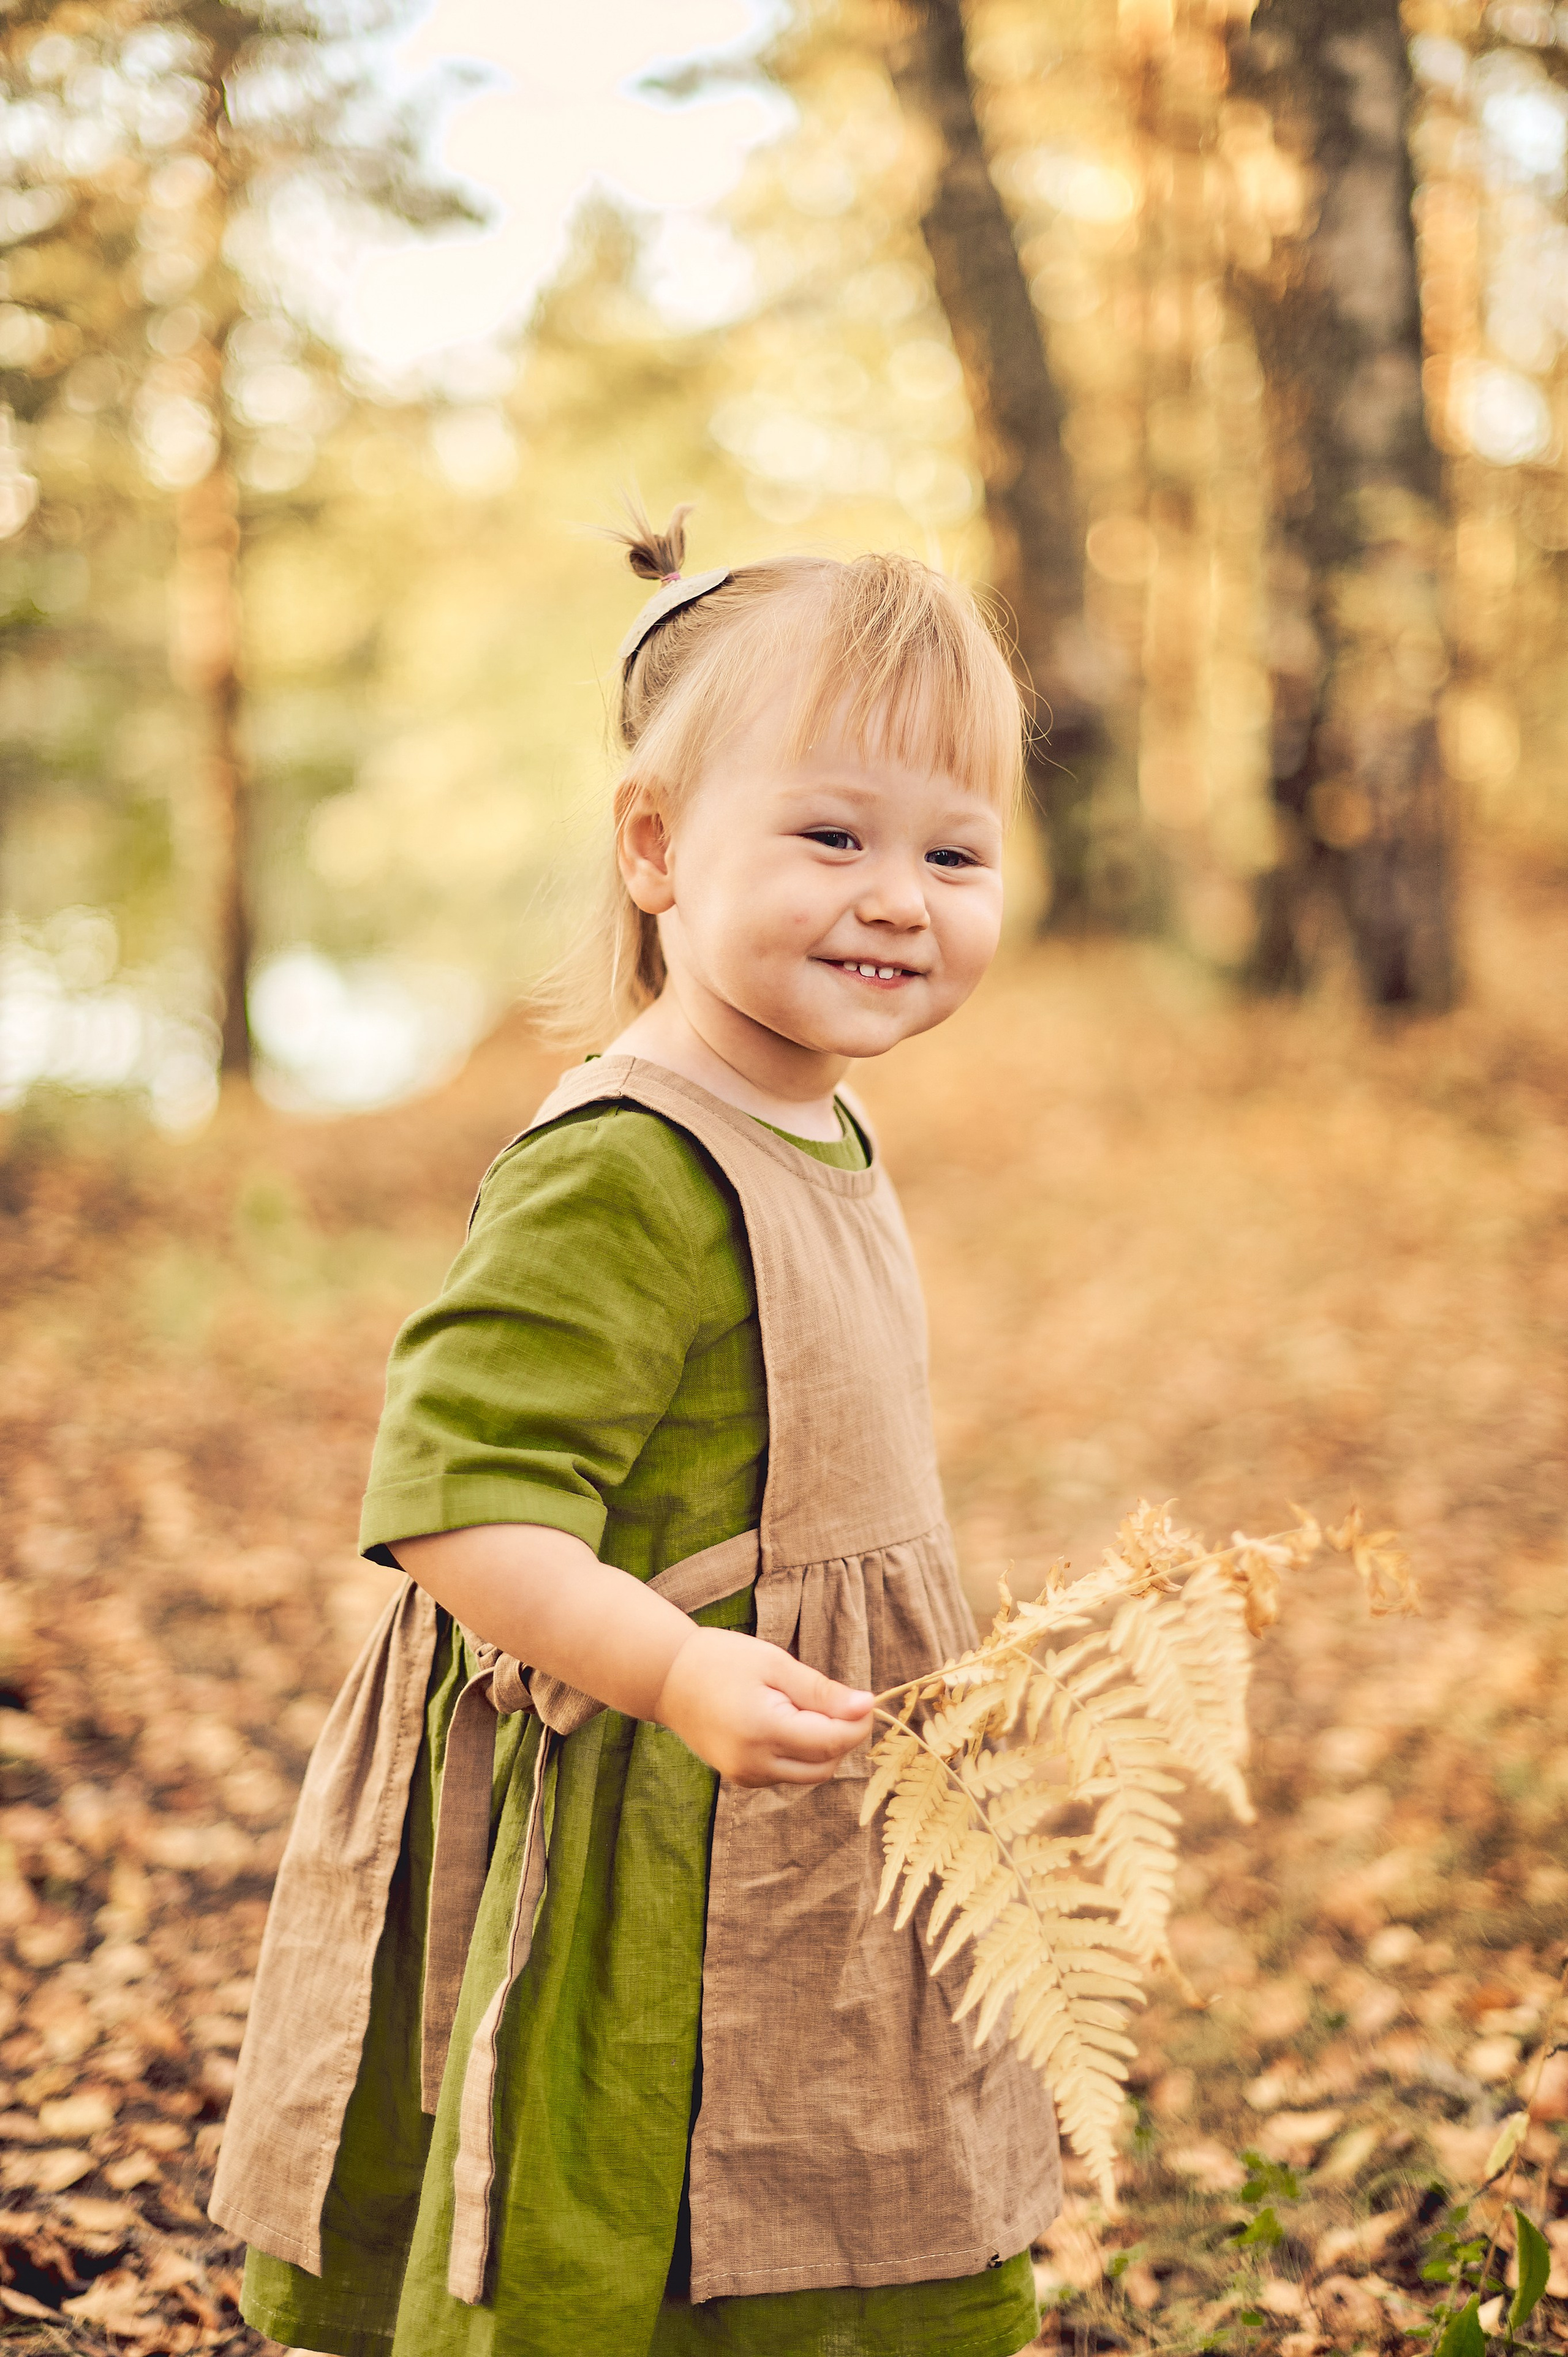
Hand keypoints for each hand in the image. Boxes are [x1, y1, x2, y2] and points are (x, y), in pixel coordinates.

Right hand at [654, 1625, 874, 1786]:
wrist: (667, 1677)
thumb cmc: (722, 1660)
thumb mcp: (775, 1664)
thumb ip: (821, 1691)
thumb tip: (866, 1705)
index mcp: (764, 1730)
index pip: (833, 1741)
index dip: (858, 1723)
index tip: (866, 1699)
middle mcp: (755, 1763)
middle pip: (826, 1764)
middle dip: (842, 1736)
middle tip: (835, 1699)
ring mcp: (746, 1775)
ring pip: (809, 1774)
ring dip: (822, 1747)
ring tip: (802, 1707)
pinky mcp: (741, 1778)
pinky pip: (787, 1774)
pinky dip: (799, 1754)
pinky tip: (784, 1722)